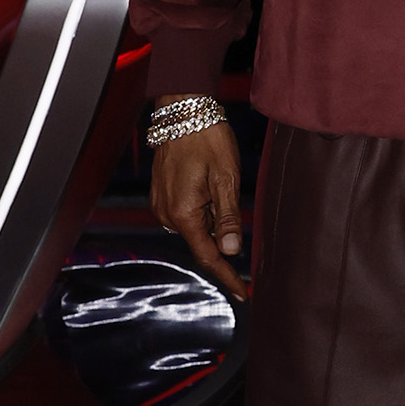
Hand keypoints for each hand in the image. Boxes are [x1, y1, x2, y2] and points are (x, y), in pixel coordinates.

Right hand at [151, 122, 247, 300]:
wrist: (182, 111)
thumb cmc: (207, 140)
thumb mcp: (226, 179)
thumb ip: (228, 217)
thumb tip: (232, 252)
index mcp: (183, 214)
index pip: (208, 256)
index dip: (227, 276)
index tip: (243, 293)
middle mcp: (166, 214)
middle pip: (202, 241)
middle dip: (222, 236)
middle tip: (232, 198)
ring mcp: (161, 205)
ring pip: (195, 227)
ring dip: (212, 219)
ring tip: (218, 182)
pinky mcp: (161, 195)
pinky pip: (186, 214)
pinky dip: (202, 210)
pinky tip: (210, 186)